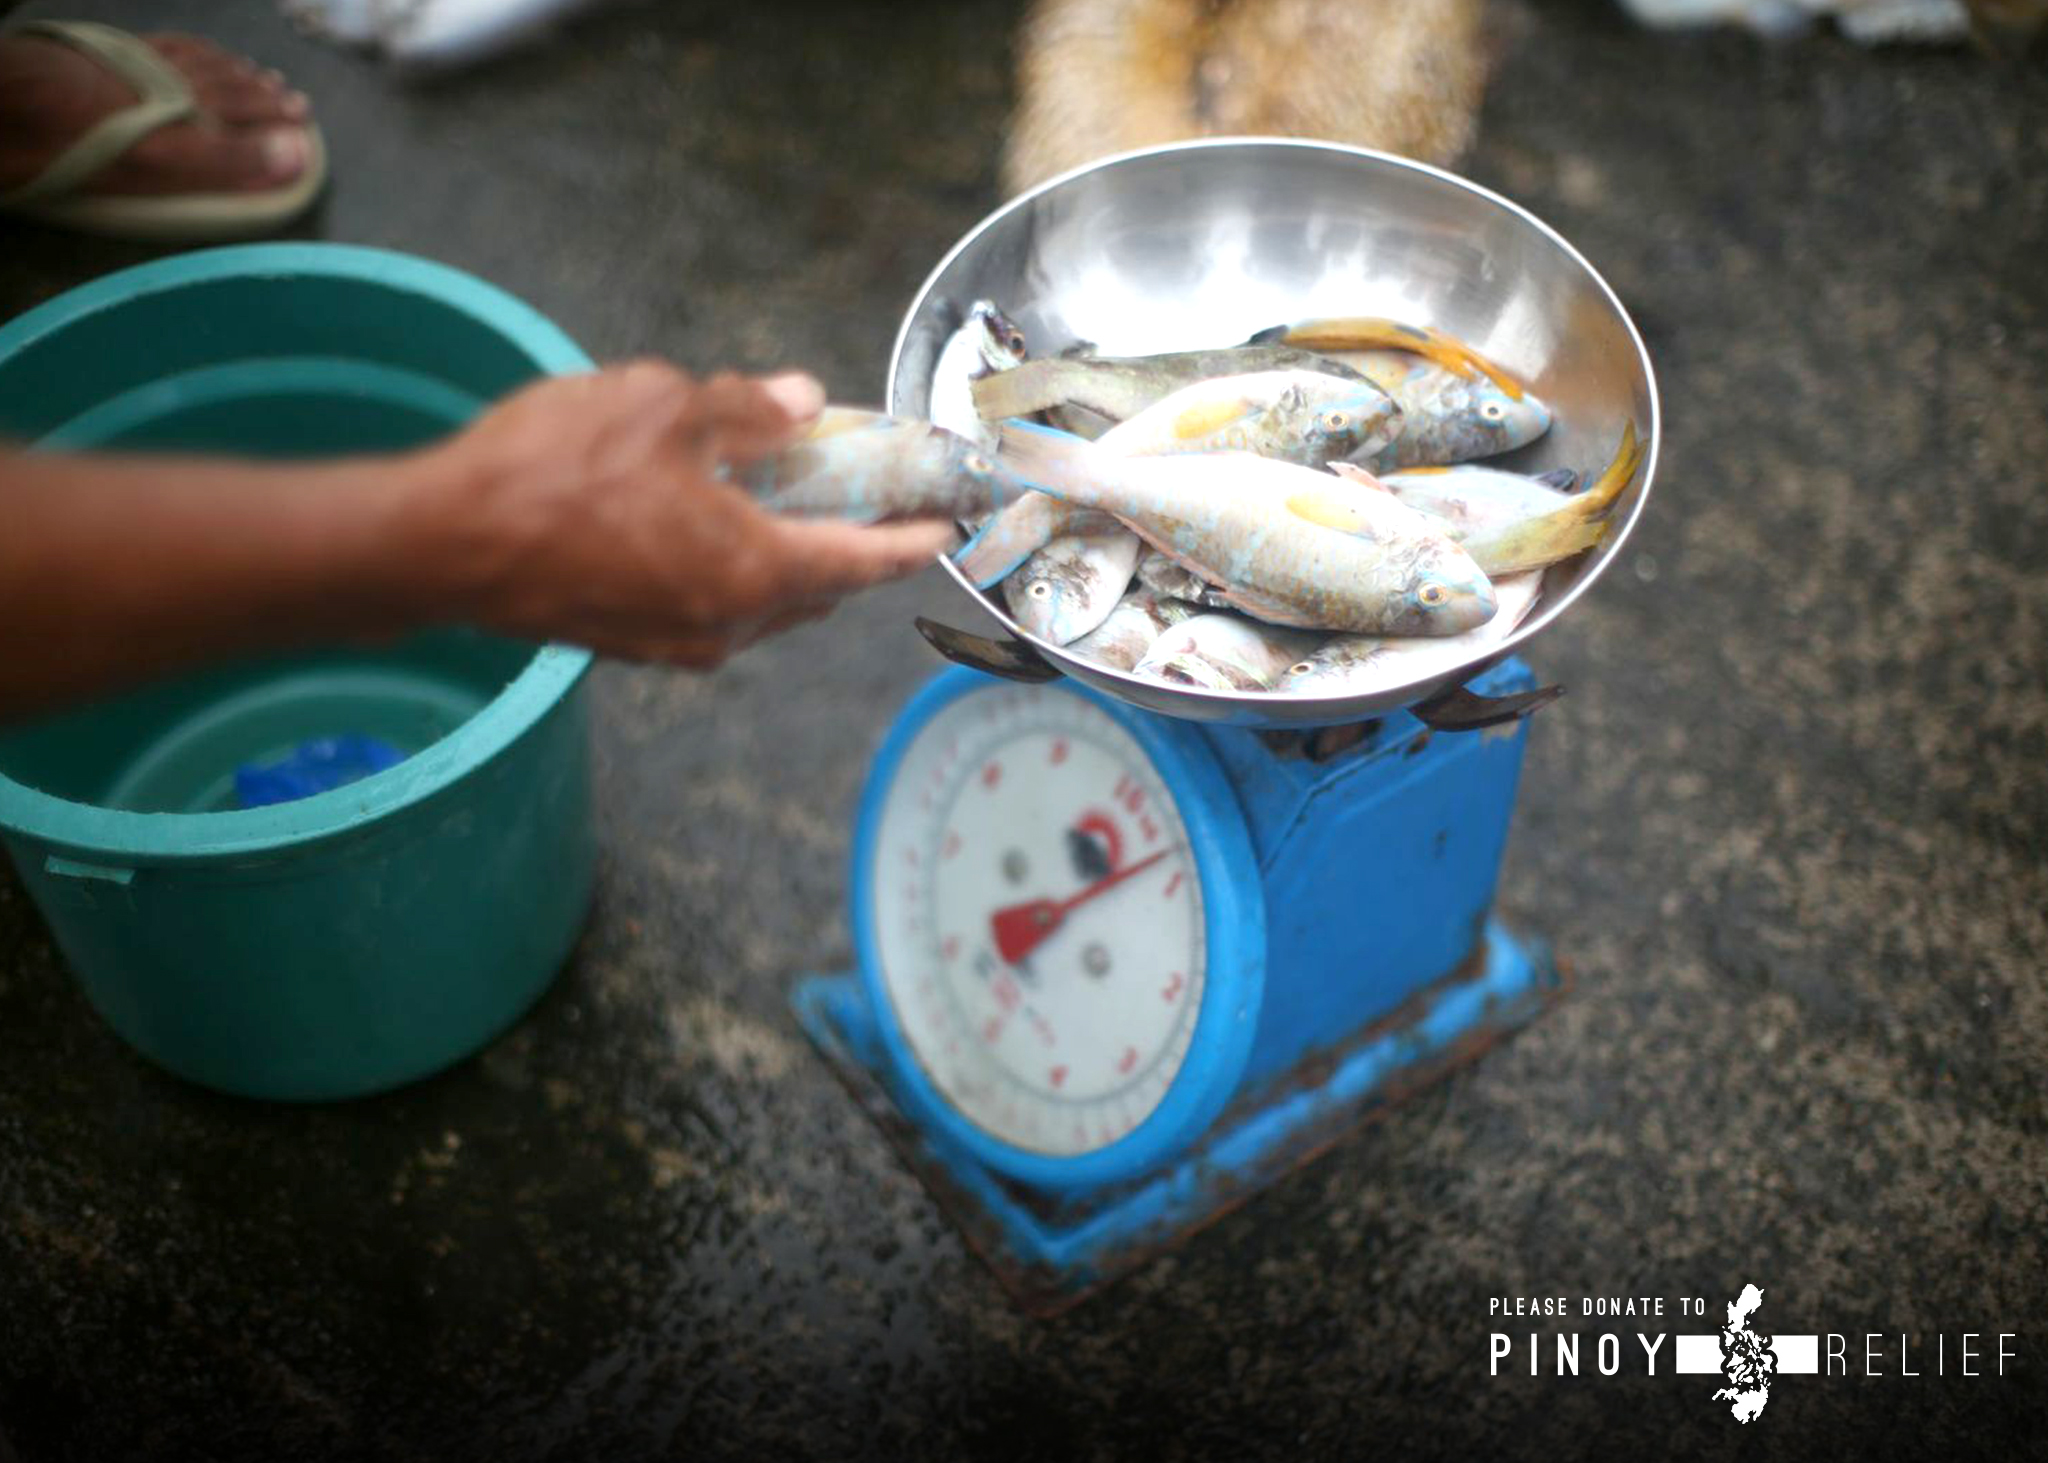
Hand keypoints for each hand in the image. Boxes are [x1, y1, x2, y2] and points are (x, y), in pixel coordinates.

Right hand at [414, 360, 954, 667]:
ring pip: (762, 603)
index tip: (946, 528)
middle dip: (850, 544)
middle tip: (864, 494)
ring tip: (786, 500)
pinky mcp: (631, 644)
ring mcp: (676, 644)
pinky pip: (709, 608)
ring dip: (785, 558)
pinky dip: (731, 570)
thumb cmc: (552, 468)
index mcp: (753, 571)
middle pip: (818, 589)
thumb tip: (800, 402)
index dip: (911, 542)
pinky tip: (709, 522)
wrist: (442, 543)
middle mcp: (726, 624)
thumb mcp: (663, 404)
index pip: (863, 562)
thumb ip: (746, 408)